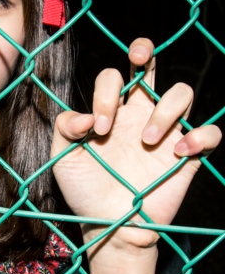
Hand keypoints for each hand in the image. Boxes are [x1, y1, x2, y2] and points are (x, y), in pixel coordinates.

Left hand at [52, 38, 221, 251]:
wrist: (108, 224)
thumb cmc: (84, 189)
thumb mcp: (62, 159)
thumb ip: (65, 129)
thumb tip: (85, 115)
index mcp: (110, 112)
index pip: (112, 78)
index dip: (106, 92)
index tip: (99, 128)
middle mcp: (138, 115)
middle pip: (149, 67)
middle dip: (145, 50)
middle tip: (138, 55)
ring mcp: (164, 132)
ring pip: (182, 93)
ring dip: (166, 109)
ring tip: (147, 140)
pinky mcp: (187, 156)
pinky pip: (210, 133)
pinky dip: (200, 136)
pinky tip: (177, 152)